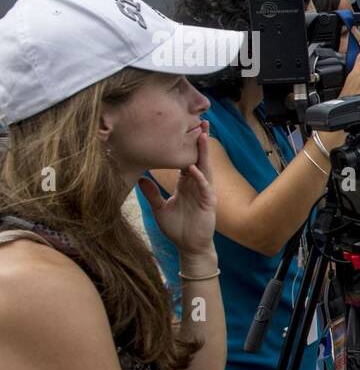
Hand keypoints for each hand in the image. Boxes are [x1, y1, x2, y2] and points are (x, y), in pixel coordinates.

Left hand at [138, 121, 216, 256]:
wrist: (189, 247)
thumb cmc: (177, 229)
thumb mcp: (159, 209)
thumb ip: (151, 194)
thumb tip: (141, 179)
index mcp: (186, 185)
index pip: (188, 160)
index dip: (188, 146)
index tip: (186, 130)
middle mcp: (197, 185)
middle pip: (200, 159)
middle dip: (201, 141)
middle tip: (202, 122)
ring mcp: (205, 193)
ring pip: (205, 168)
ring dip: (204, 153)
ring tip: (202, 136)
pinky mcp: (208, 203)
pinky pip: (204, 187)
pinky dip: (199, 177)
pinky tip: (193, 168)